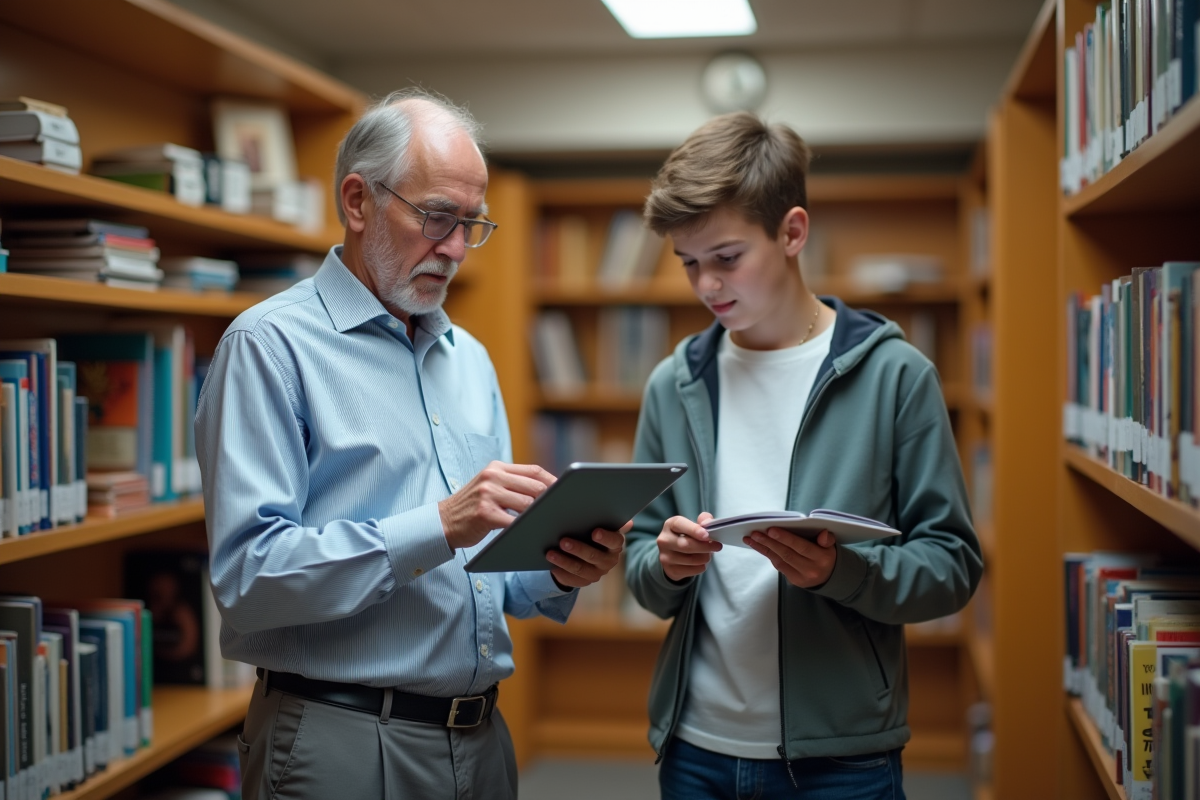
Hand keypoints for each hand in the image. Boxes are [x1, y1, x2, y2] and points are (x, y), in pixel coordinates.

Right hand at [439, 462, 555, 549]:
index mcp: (497, 468)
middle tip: (562, 511)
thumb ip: (512, 484)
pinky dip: (525, 528)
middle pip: (534, 486)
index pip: (534, 470)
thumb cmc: (472, 507)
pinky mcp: (485, 513)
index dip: (553, 481)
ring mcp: (488, 494)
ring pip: (527, 503)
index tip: (565, 493)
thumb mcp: (490, 487)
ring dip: (540, 515)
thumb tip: (546, 491)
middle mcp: (492, 476)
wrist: (442, 522)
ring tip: (549, 523)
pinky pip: (514, 521)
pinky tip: (531, 533)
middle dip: (550, 500)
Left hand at [546, 521, 630, 588]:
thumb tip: (628, 521)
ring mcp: (596, 573)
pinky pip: (571, 580)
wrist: (586, 553)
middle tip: (563, 541)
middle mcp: (608, 561)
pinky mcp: (584, 581)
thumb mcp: (600, 525)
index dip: (605, 538)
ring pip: (580, 569)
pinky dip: (561, 573)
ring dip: (564, 561)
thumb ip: (608, 519)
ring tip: (550, 553)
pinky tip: (551, 567)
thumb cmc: (591, 532)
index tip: (595, 532)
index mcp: (615, 545)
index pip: (614, 541)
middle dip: (578, 549)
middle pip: (593, 556)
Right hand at [656, 512, 721, 582]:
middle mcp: (664, 540)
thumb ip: (703, 521)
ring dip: (704, 557)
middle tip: (717, 546)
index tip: (707, 535)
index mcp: (670, 525)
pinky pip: (691, 570)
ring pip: (690, 559)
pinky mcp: (670, 570)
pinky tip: (702, 562)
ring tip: (709, 554)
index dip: (693, 530)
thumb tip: (708, 522)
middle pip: (686, 545)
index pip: (679, 524)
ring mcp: (665, 556)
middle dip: (705, 546)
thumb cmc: (687, 536)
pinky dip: (700, 567)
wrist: (673, 555)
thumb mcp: (694, 525)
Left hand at [745, 528, 836, 587]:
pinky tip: (758, 546)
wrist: (829, 576)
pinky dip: (768, 554)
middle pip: (787, 554)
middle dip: (769, 543)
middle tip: (755, 533)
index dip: (786, 538)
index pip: (802, 547)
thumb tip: (823, 534)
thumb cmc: (826, 554)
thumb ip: (827, 539)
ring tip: (751, 538)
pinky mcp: (793, 580)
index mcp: (822, 558)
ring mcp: (801, 577)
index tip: (771, 530)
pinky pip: (778, 565)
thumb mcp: (831, 545)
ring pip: (779, 560)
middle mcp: (811, 569)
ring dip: (764, 548)